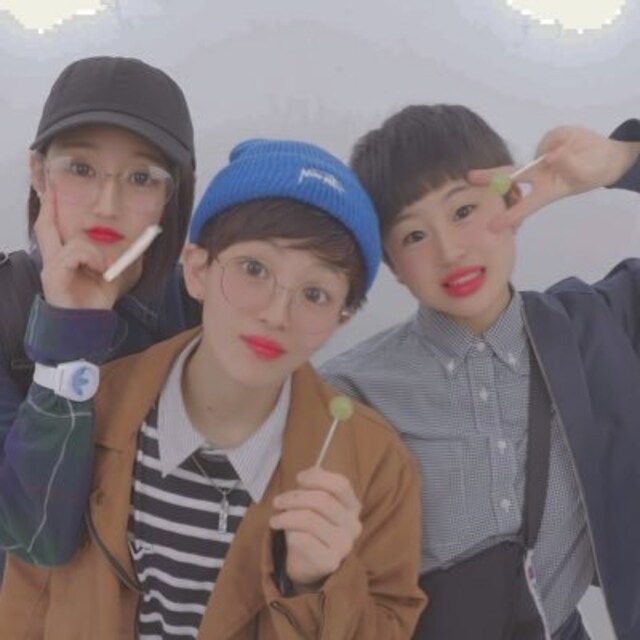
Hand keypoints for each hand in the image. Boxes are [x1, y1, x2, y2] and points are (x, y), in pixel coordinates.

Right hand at [34, 191, 141, 308]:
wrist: (88, 324)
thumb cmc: (98, 300)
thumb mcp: (114, 274)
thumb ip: (122, 257)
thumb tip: (141, 244)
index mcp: (63, 256)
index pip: (51, 225)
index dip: (50, 206)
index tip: (50, 185)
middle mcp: (52, 258)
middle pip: (44, 223)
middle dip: (48, 203)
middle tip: (49, 184)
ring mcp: (51, 266)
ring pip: (76, 241)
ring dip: (98, 251)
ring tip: (108, 267)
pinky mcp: (54, 275)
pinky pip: (76, 253)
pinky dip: (93, 258)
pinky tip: (102, 270)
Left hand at [270, 467, 362, 588]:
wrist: (309, 564)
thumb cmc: (310, 528)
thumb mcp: (313, 503)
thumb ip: (314, 484)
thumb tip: (308, 474)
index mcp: (352, 506)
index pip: (340, 485)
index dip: (317, 478)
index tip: (298, 478)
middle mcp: (353, 525)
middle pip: (322, 501)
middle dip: (294, 498)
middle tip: (278, 501)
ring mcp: (344, 545)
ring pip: (310, 520)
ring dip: (287, 516)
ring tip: (275, 519)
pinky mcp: (330, 562)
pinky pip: (304, 540)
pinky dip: (289, 534)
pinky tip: (284, 534)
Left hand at [468, 126, 639, 230]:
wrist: (606, 157)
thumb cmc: (592, 172)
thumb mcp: (584, 173)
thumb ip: (568, 164)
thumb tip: (550, 154)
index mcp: (546, 191)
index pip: (524, 206)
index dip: (509, 216)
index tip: (492, 227)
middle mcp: (538, 176)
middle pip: (510, 177)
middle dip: (491, 177)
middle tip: (469, 178)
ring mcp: (540, 158)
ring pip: (534, 151)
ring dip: (543, 155)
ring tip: (569, 152)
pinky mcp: (548, 140)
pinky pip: (550, 139)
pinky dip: (561, 140)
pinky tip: (572, 144)